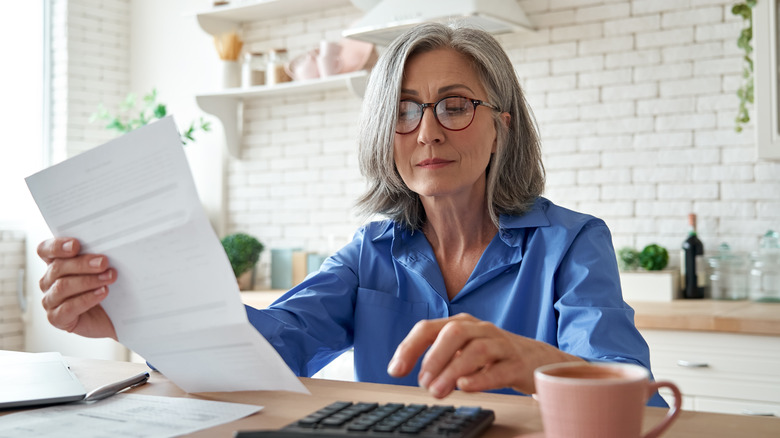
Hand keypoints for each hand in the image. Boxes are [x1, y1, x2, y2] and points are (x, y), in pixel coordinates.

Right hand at [37, 238, 117, 339]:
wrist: (112, 317)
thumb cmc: (105, 289)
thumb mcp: (101, 270)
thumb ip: (96, 258)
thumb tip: (105, 250)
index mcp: (55, 264)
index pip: (45, 250)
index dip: (57, 246)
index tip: (75, 245)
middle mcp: (48, 281)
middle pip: (58, 268)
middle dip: (83, 264)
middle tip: (103, 262)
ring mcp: (50, 301)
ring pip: (62, 287)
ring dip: (88, 281)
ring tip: (109, 278)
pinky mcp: (56, 318)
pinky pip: (68, 308)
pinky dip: (87, 299)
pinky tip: (102, 293)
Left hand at [386, 313, 582, 397]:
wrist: (537, 359)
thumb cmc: (493, 355)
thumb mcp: (462, 350)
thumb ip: (438, 357)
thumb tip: (410, 371)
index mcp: (461, 324)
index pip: (429, 328)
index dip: (409, 347)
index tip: (395, 370)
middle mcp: (480, 329)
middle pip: (454, 332)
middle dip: (434, 356)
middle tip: (422, 382)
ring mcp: (501, 345)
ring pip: (477, 350)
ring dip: (453, 370)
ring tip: (438, 391)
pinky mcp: (517, 364)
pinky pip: (500, 369)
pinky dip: (481, 378)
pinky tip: (465, 386)